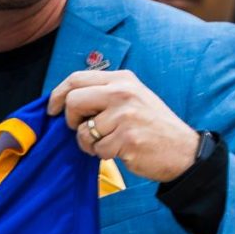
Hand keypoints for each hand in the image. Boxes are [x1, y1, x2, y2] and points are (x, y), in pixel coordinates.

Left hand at [47, 64, 199, 183]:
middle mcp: (123, 93)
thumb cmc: (153, 126)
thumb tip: (68, 99)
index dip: (58, 94)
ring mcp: (125, 115)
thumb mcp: (133, 97)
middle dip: (71, 120)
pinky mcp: (127, 138)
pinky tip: (120, 151)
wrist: (182, 149)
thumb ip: (104, 94)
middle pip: (74, 101)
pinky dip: (103, 155)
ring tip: (108, 143)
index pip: (77, 78)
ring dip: (89, 144)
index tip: (52, 109)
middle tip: (80, 130)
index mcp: (122, 79)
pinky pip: (98, 149)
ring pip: (84, 131)